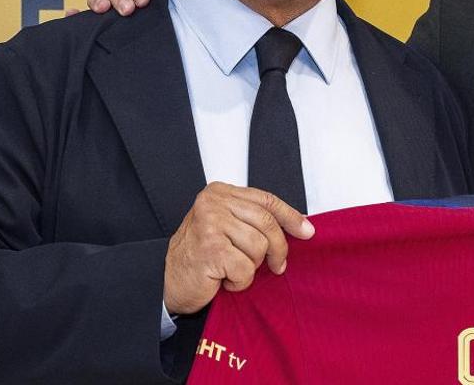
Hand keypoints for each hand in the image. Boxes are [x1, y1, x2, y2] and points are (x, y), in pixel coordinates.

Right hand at [73, 0, 168, 16]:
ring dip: (97, 1)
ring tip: (102, 9)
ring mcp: (109, 8)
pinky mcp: (99, 23)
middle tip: (128, 10)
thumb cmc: (167, 9)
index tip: (143, 1)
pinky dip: (76, 15)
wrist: (169, 32)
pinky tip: (71, 14)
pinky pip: (83, 17)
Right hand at [163, 182, 313, 314]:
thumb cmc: (199, 255)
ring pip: (259, 247)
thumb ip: (252, 220)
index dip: (291, 216)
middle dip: (278, 249)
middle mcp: (213, 203)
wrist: (166, 280)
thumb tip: (298, 226)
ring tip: (233, 270)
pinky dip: (240, 282)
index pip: (266, 200)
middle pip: (267, 223)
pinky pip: (246, 269)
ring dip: (252, 267)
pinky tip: (224, 280)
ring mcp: (210, 225)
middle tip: (277, 266)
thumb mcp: (226, 227)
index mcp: (219, 192)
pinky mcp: (211, 249)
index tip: (307, 231)